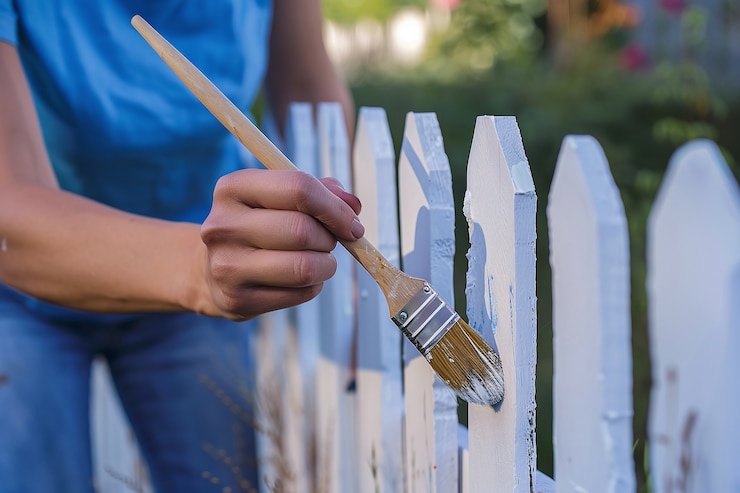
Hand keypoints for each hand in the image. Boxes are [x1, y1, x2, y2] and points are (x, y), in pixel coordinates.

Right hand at [200, 169, 362, 319]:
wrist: (212, 269)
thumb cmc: (259, 225)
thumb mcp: (280, 196)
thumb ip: (321, 192)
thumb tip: (352, 206)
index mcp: (233, 188)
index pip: (299, 188)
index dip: (335, 207)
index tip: (351, 223)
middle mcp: (222, 225)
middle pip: (303, 230)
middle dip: (329, 238)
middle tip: (327, 242)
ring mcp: (226, 265)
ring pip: (305, 267)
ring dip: (325, 265)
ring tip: (317, 260)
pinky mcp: (237, 299)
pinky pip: (300, 293)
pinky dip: (313, 286)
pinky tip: (299, 279)